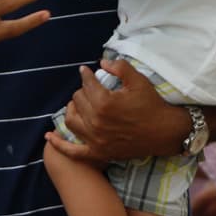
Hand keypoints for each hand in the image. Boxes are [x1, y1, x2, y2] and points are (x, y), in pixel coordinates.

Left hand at [45, 58, 187, 161]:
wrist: (165, 132)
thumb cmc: (152, 105)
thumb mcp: (138, 80)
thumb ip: (118, 67)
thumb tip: (101, 63)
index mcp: (104, 103)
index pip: (87, 84)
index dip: (86, 75)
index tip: (86, 71)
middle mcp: (96, 122)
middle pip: (78, 101)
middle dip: (82, 91)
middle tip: (89, 88)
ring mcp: (95, 140)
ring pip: (71, 121)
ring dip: (71, 110)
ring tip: (77, 104)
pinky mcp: (98, 152)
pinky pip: (73, 152)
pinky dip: (59, 145)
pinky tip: (50, 137)